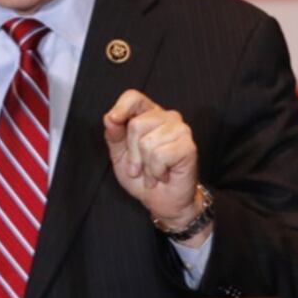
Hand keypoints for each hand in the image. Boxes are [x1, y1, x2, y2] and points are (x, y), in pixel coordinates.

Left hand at [103, 90, 206, 242]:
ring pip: (147, 142)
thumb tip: (110, 119)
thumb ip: (114, 136)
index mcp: (148, 114)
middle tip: (139, 167)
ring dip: (145, 165)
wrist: (162, 200)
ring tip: (152, 171)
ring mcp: (180, 130)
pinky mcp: (188, 146)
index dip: (121, 107)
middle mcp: (166, 117)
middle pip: (136, 124)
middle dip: (132, 152)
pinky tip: (163, 174)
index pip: (134, 97)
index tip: (113, 121)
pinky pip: (160, 155)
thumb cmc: (142, 175)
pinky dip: (156, 171)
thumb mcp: (119, 155)